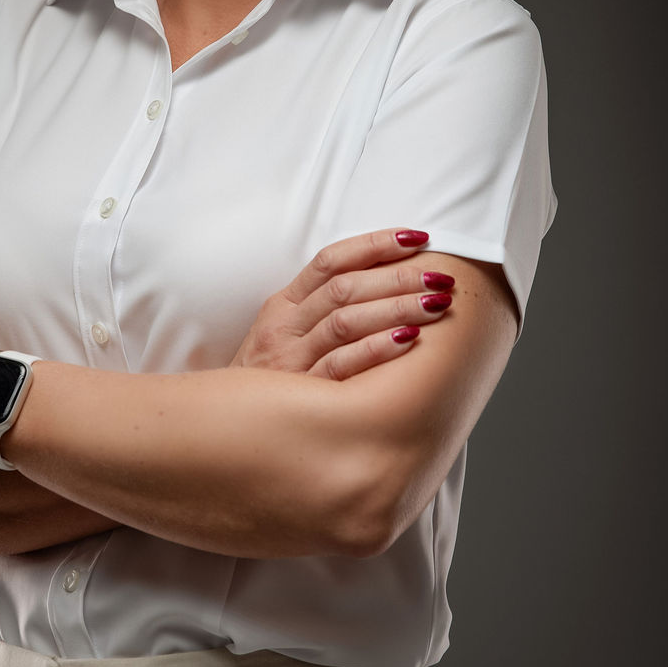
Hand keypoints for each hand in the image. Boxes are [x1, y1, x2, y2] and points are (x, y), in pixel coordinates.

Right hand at [230, 228, 452, 379]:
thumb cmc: (269, 379)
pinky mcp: (300, 393)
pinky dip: (376, 349)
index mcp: (284, 305)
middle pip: (345, 288)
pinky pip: (342, 365)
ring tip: (436, 303)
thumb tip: (386, 280)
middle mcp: (284, 327)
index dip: (375, 244)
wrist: (228, 429)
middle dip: (397, 277)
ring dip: (396, 308)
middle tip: (439, 276)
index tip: (417, 238)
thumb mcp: (284, 334)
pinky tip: (409, 340)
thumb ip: (321, 308)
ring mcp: (290, 359)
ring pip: (346, 321)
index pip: (332, 261)